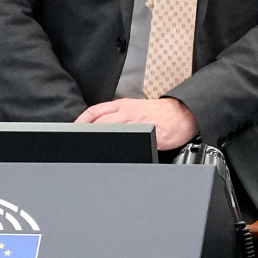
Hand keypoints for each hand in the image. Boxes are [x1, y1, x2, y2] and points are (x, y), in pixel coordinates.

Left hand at [75, 97, 198, 149]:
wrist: (184, 114)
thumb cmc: (161, 115)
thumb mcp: (137, 110)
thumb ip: (119, 117)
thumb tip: (99, 129)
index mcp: (124, 105)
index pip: (95, 111)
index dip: (81, 121)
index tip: (72, 131)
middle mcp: (128, 112)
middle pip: (99, 120)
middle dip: (86, 131)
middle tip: (77, 142)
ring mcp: (138, 122)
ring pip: (111, 128)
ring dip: (99, 137)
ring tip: (90, 148)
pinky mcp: (149, 132)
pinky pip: (131, 139)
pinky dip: (120, 145)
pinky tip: (113, 152)